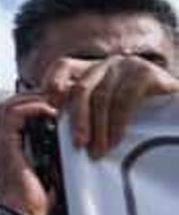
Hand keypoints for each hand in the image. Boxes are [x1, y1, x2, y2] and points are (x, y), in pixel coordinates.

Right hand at [0, 93, 57, 214]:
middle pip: (2, 108)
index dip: (24, 108)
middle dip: (26, 99)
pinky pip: (13, 115)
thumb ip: (45, 160)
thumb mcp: (41, 176)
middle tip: (49, 99)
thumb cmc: (30, 205)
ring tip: (49, 102)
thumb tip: (64, 153)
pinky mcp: (4, 146)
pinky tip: (48, 111)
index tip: (46, 106)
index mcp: (2, 153)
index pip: (5, 119)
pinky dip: (31, 108)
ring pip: (5, 106)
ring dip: (28, 100)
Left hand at [41, 56, 178, 156]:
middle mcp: (107, 64)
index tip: (48, 107)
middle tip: (77, 144)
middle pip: (81, 88)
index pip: (64, 66)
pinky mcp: (146, 73)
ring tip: (97, 150)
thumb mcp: (109, 108)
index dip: (52, 83)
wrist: (176, 105)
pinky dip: (117, 124)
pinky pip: (125, 100)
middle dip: (77, 119)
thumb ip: (89, 111)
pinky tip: (116, 140)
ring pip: (102, 97)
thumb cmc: (143, 110)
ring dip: (98, 128)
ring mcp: (127, 66)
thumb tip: (63, 132)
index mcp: (94, 69)